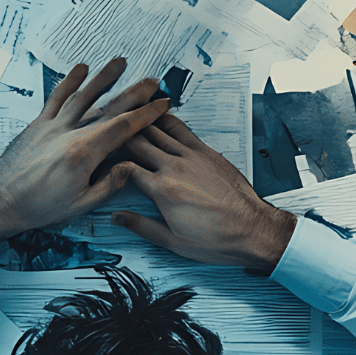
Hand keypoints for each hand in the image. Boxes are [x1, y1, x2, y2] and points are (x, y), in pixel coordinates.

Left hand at [0, 59, 167, 257]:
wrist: (2, 200)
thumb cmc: (40, 206)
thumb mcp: (81, 203)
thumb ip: (109, 184)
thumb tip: (131, 167)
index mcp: (83, 154)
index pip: (123, 127)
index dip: (146, 114)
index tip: (162, 105)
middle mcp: (69, 133)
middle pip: (108, 107)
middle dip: (133, 92)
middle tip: (153, 81)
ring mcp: (52, 125)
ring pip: (83, 96)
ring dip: (103, 78)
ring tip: (121, 63)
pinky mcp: (38, 124)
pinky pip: (56, 98)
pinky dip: (69, 82)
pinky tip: (81, 68)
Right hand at [112, 114, 295, 270]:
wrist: (253, 229)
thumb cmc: (217, 239)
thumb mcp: (173, 242)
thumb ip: (141, 227)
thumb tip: (117, 217)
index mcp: (162, 191)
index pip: (125, 169)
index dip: (109, 164)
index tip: (101, 163)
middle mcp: (174, 168)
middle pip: (137, 143)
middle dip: (119, 137)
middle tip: (105, 130)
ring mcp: (192, 156)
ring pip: (157, 130)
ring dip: (139, 122)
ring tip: (124, 113)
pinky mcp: (206, 151)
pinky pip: (181, 129)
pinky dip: (165, 120)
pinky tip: (157, 115)